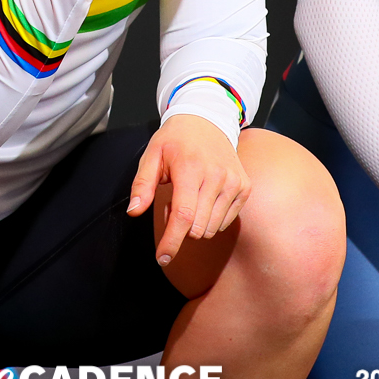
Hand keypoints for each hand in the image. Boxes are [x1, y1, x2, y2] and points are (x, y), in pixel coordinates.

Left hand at [127, 114, 250, 266]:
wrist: (208, 120)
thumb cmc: (175, 140)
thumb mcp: (152, 155)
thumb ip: (142, 184)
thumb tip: (134, 211)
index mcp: (190, 168)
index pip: (183, 215)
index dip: (171, 241)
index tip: (162, 258)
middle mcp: (217, 176)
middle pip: (197, 228)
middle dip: (180, 228)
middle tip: (173, 202)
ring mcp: (234, 183)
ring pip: (211, 229)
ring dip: (195, 223)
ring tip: (189, 196)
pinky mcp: (244, 188)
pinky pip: (225, 222)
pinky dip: (210, 219)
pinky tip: (204, 197)